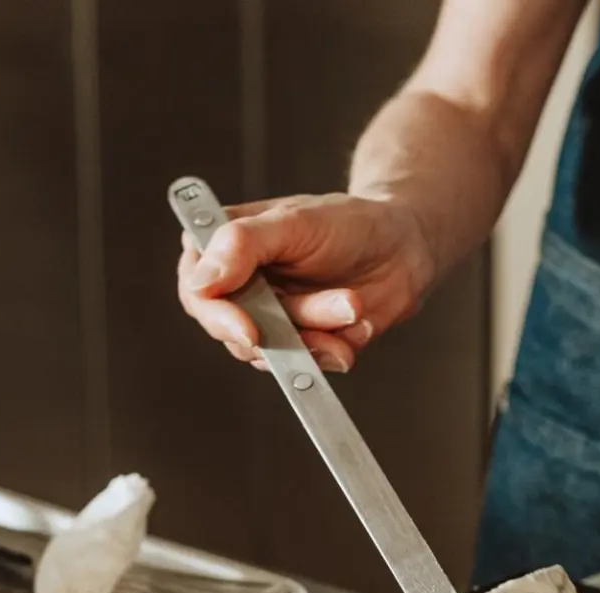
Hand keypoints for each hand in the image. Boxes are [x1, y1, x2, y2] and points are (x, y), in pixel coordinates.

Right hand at [177, 193, 436, 373]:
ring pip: (274, 352)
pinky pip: (307, 365)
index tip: (249, 330)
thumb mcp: (295, 220)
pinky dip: (336, 349)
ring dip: (318, 333)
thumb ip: (243, 243)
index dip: (216, 316)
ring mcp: (271, 320)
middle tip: (336, 306)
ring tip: (353, 304)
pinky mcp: (302, 345)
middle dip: (284, 327)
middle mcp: (241, 289)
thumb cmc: (347, 221)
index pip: (196, 290)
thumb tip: (201, 280)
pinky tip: (358, 325)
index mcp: (225, 248)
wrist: (403, 246)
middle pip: (232, 332)